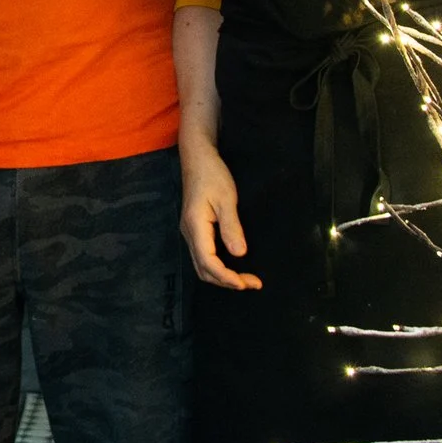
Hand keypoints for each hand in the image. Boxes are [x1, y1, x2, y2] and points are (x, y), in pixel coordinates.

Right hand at [180, 142, 259, 290]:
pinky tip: (232, 266)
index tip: (246, 283)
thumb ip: (231, 227)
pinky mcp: (195, 229)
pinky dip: (218, 267)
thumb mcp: (226, 199)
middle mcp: (189, 233)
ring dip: (222, 277)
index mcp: (195, 226)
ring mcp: (190, 232)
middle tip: (252, 283)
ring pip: (202, 265)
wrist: (198, 158)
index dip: (226, 277)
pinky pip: (204, 256)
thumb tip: (239, 254)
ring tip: (244, 279)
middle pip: (203, 269)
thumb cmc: (212, 175)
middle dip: (226, 281)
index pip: (208, 262)